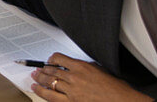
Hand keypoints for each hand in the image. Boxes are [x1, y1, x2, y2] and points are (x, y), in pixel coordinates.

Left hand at [30, 53, 150, 100]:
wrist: (122, 101)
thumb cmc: (116, 89)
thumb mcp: (100, 70)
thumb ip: (85, 67)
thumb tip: (73, 66)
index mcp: (82, 66)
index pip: (59, 58)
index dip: (51, 59)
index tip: (49, 60)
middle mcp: (75, 77)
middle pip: (51, 71)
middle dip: (42, 69)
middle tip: (36, 69)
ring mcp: (72, 91)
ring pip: (49, 82)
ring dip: (39, 79)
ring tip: (34, 77)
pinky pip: (51, 96)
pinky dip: (41, 92)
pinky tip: (36, 89)